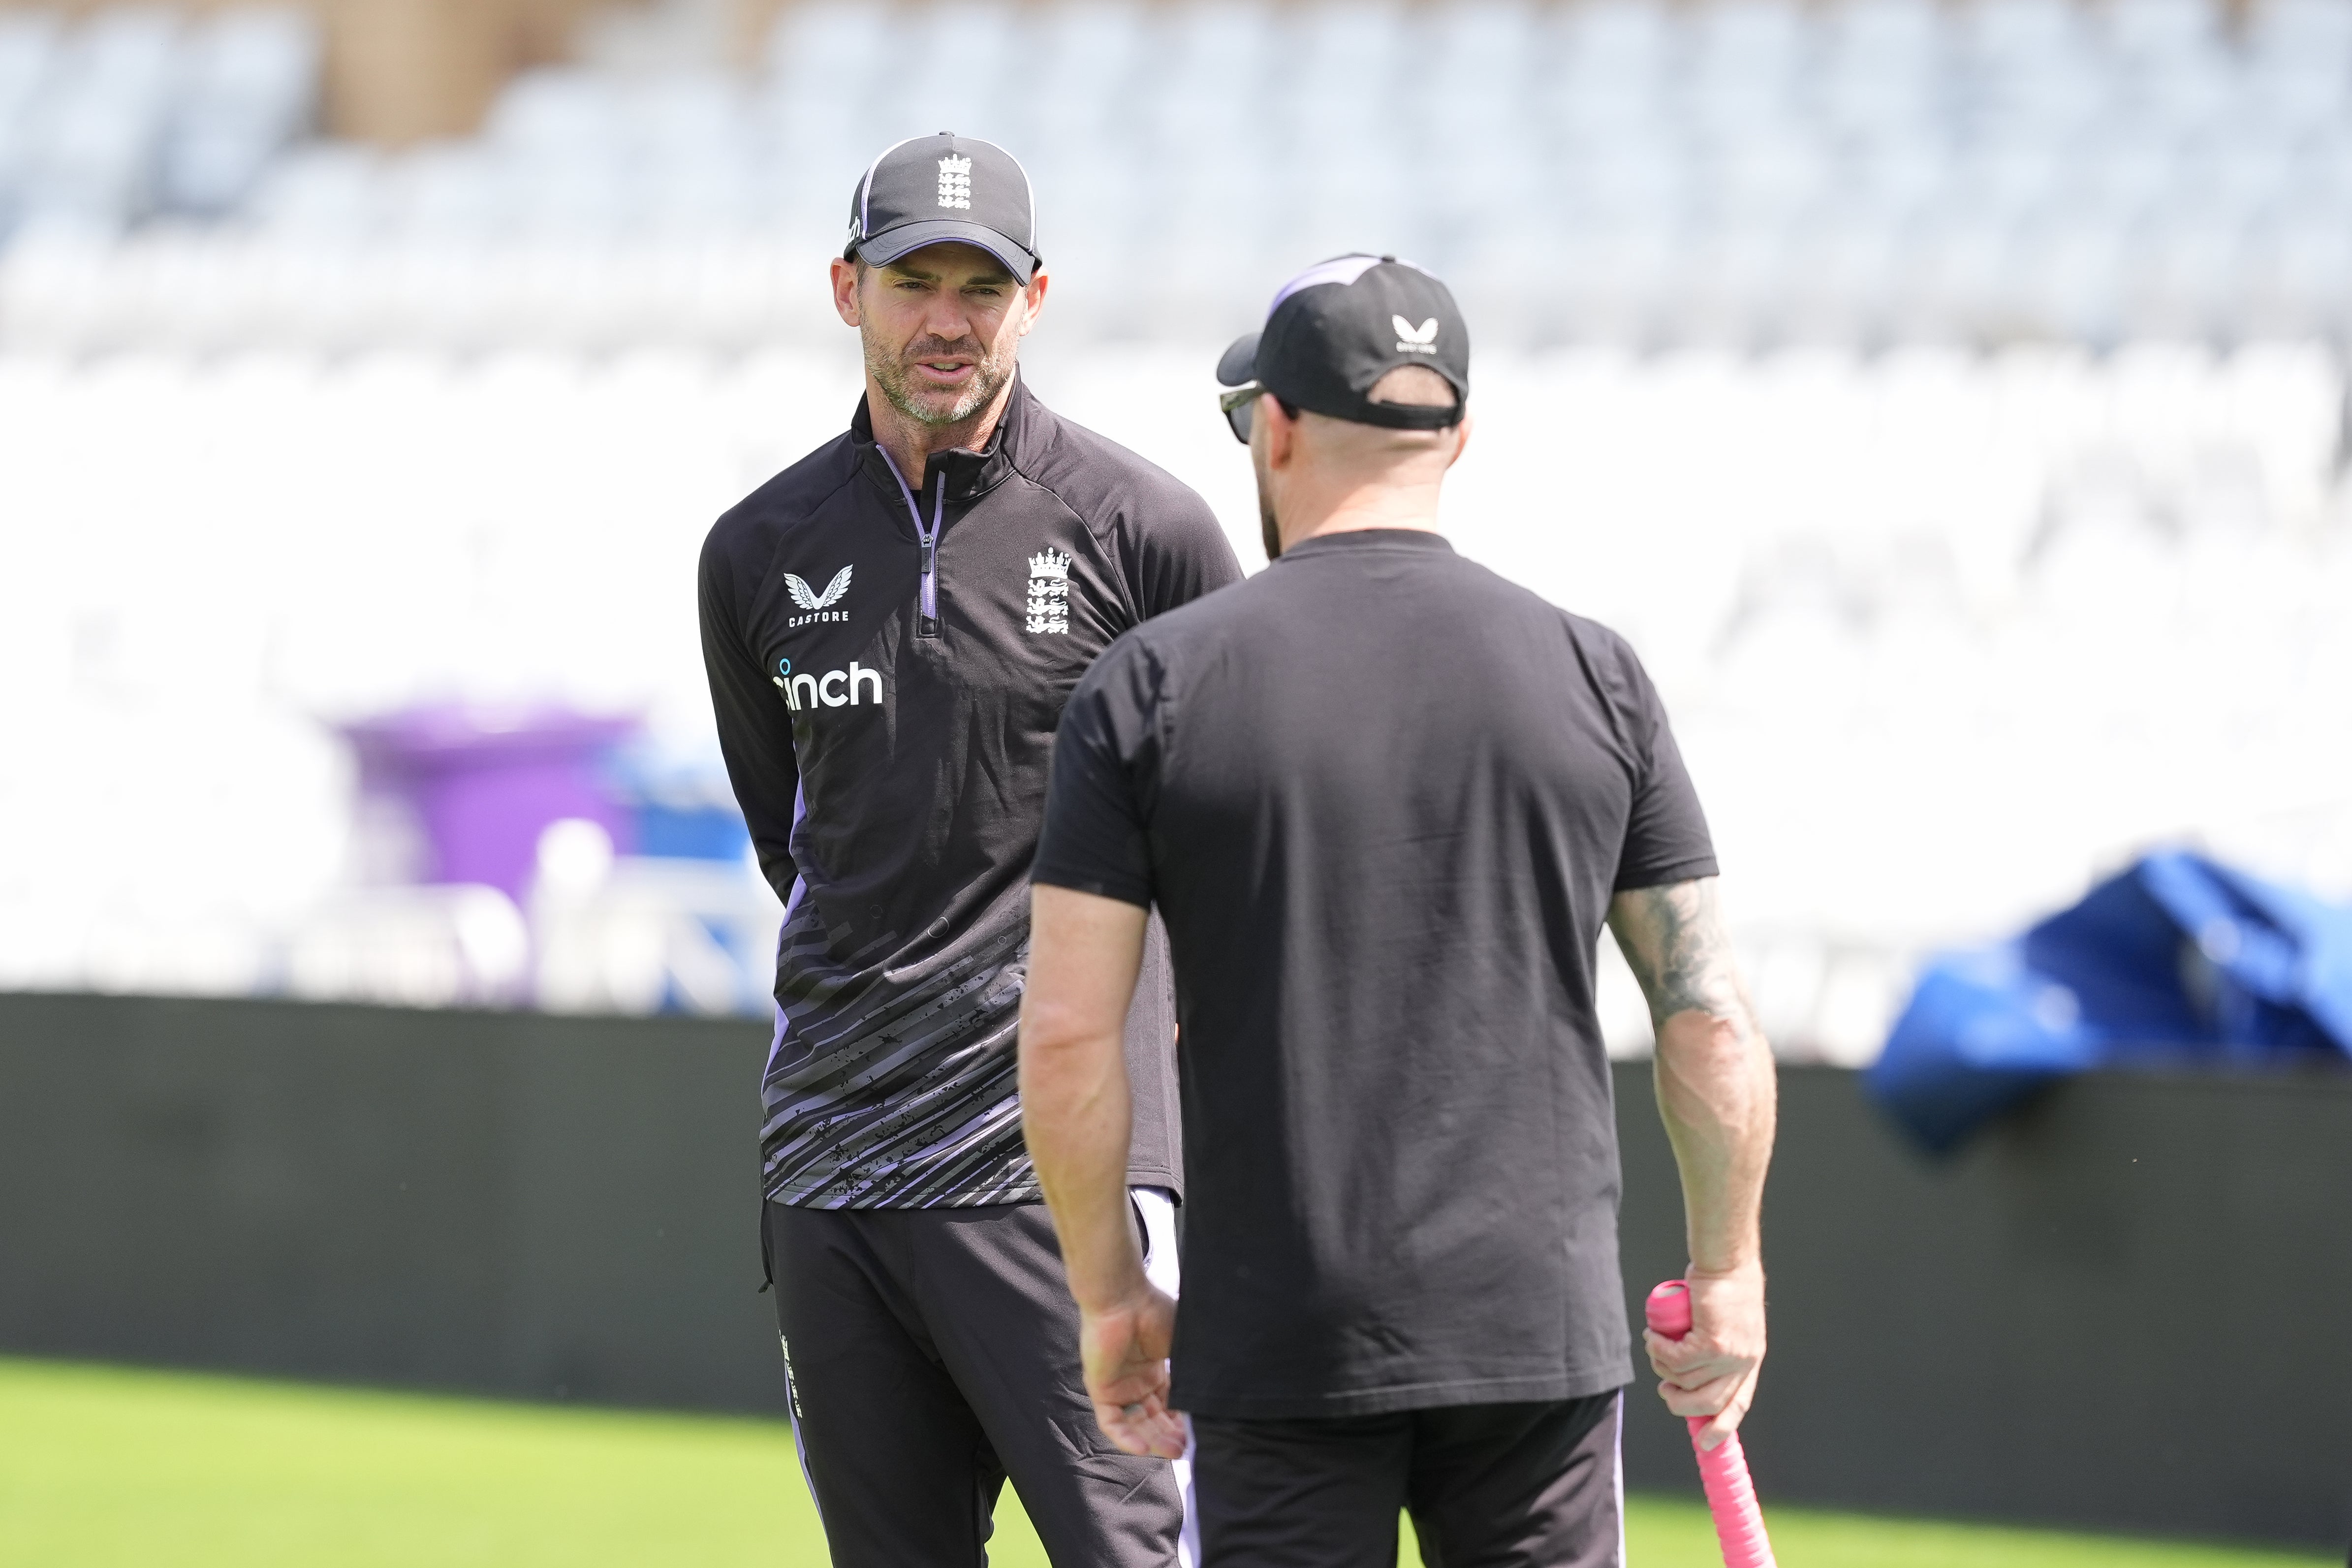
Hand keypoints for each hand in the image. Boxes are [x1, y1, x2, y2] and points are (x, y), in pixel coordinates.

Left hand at [1079, 1285, 1186, 1459]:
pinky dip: (1127, 1438)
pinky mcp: (1100, 1389)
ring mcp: (1117, 1386)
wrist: (1124, 1298)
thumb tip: (1212, 1394)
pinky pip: (1112, 1422)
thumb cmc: (1154, 1312)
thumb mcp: (1180, 1347)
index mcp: (1153, 1369)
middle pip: (1152, 1418)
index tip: (1197, 1432)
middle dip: (1169, 1435)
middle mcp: (1135, 1380)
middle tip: (1187, 1448)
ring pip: (1134, 1424)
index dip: (1181, 1420)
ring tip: (1174, 1451)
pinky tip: (1146, 1448)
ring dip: (1153, 1440)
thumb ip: (1190, 1372)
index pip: (1167, 1404)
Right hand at [1644, 1264, 1764, 1450]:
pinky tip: (1653, 1336)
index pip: (1738, 1403)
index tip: (1705, 1442)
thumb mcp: (1727, 1322)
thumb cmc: (1723, 1285)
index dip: (1721, 1426)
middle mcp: (1743, 1361)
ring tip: (1654, 1345)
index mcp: (1750, 1360)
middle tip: (1664, 1388)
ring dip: (1662, 1365)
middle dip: (1679, 1402)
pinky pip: (1676, 1358)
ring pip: (1685, 1378)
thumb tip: (1690, 1370)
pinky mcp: (1713, 1342)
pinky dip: (1659, 1349)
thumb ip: (1716, 1345)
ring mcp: (1730, 1354)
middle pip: (1708, 1402)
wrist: (1726, 1262)